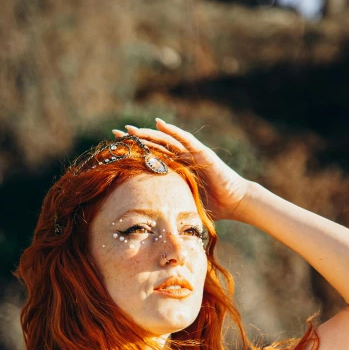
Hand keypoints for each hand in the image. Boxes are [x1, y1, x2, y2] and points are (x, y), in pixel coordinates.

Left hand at [112, 118, 251, 221]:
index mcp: (174, 170)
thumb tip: (148, 225)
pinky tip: (160, 124)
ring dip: (148, 133)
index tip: (115, 151)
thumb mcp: (182, 206)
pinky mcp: (202, 152)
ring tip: (131, 129)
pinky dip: (173, 131)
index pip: (150, 158)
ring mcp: (191, 153)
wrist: (234, 202)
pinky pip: (185, 139)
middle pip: (154, 146)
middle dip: (135, 140)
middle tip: (116, 134)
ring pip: (165, 140)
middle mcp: (181, 158)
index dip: (134, 154)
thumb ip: (168, 207)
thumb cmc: (210, 207)